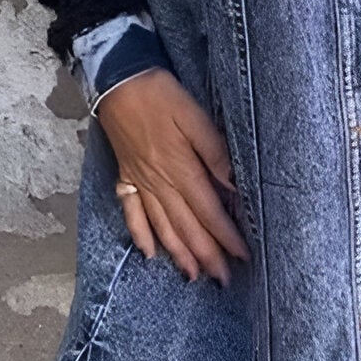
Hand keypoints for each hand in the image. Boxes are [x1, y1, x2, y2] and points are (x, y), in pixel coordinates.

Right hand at [95, 69, 249, 285]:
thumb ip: (215, 153)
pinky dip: (140, 235)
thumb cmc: (160, 95)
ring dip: (178, 253)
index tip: (243, 256)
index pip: (209, 211)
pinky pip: (131, 213)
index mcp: (181, 168)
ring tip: (193, 276)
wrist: (117, 80)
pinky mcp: (125, 177)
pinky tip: (149, 253)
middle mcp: (159, 183)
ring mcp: (139, 182)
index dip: (226, 236)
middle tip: (223, 280)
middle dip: (207, 255)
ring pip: (161, 226)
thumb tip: (235, 185)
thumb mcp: (195, 116)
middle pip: (187, 227)